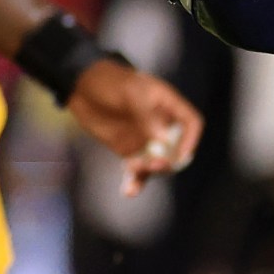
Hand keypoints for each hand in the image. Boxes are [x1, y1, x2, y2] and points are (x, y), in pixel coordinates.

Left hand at [67, 61, 203, 196]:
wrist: (82, 86)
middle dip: (169, 160)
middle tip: (153, 164)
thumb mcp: (130, 93)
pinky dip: (135, 182)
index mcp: (167, 105)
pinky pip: (137, 170)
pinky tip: (128, 191)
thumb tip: (164, 141)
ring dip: (150, 171)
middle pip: (177, 149)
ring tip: (133, 169)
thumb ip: (147, 115)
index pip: (190, 123)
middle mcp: (160, 124)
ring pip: (157, 163)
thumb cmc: (110, 81)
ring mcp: (145, 139)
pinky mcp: (128, 150)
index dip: (190, 140)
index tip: (181, 155)